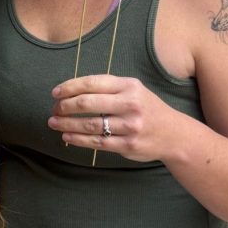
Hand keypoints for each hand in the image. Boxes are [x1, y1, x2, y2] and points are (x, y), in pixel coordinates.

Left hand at [48, 74, 179, 162]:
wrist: (174, 134)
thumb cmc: (146, 109)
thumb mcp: (133, 91)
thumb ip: (108, 89)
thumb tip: (71, 92)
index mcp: (129, 86)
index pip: (92, 83)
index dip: (69, 87)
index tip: (55, 93)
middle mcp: (130, 104)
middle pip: (87, 103)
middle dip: (64, 106)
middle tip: (53, 109)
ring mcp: (130, 125)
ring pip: (89, 125)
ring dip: (66, 124)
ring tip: (53, 123)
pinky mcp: (128, 144)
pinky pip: (97, 142)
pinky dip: (78, 139)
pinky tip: (67, 136)